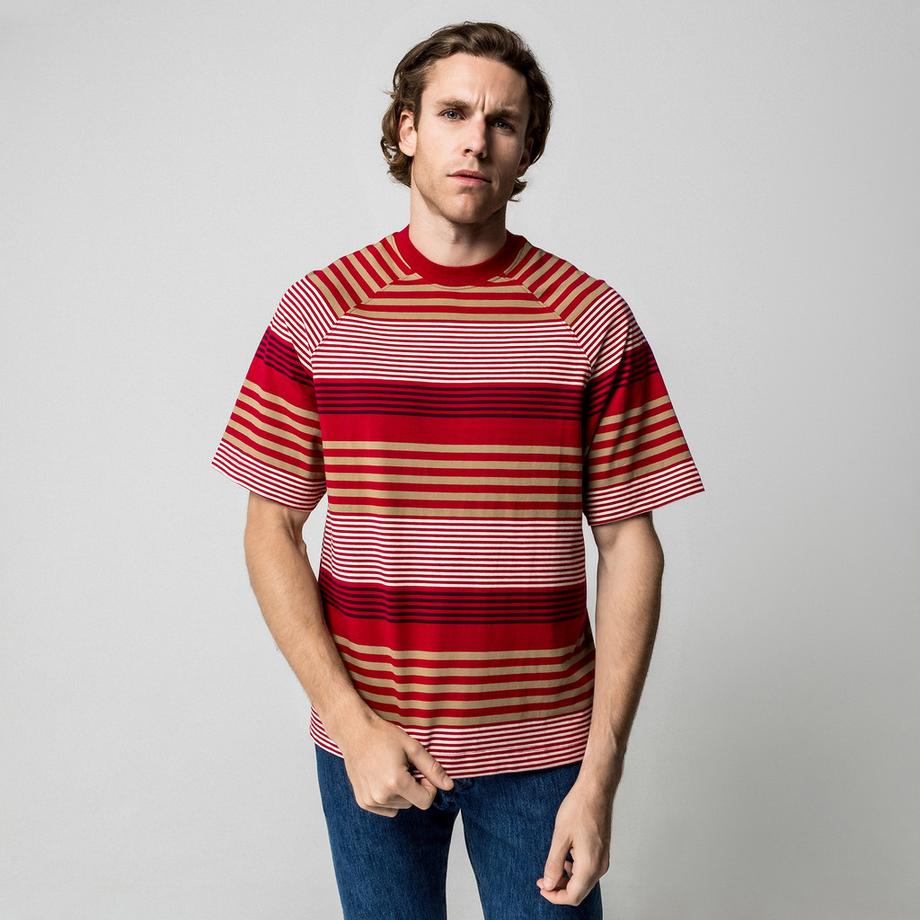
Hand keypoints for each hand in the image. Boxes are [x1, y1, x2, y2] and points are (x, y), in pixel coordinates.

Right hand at [334, 712, 454, 816]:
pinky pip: (386, 808)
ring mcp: (370, 801)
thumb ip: (432, 768)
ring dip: (401, 792)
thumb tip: (449, 786)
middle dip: (413, 787)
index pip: (425, 801)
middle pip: (412, 803)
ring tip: (391, 770)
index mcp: (396, 783)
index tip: (421, 771)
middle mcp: (381, 796)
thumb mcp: (412, 748)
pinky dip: (389, 797)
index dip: (429, 786)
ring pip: (400, 806)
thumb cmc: (383, 736)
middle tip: (403, 766)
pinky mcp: (362, 802)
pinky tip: (381, 778)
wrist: (355, 733)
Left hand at [536, 770, 619, 905]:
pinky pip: (588, 870)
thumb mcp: (560, 837)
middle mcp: (600, 866)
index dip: (554, 897)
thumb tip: (549, 885)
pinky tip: (565, 857)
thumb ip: (554, 864)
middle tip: (542, 879)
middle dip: (559, 889)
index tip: (540, 887)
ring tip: (551, 868)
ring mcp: (603, 859)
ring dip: (567, 880)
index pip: (572, 896)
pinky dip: (574, 870)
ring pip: (584, 881)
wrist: (596, 789)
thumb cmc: (579, 808)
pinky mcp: (602, 851)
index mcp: (589, 866)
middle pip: (579, 891)